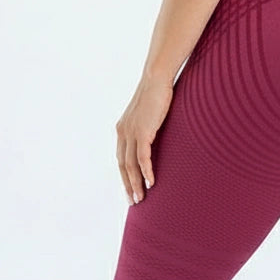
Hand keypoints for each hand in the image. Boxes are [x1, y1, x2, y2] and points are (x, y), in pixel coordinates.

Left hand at [115, 76, 172, 204]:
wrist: (156, 78)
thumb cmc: (157, 92)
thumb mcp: (149, 112)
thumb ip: (149, 125)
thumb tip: (157, 133)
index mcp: (123, 128)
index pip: (121, 158)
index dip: (125, 175)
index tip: (131, 189)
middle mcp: (123, 132)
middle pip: (122, 165)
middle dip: (128, 185)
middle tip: (134, 201)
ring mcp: (131, 132)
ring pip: (130, 165)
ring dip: (136, 183)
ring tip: (142, 197)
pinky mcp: (142, 132)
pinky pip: (142, 158)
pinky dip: (146, 171)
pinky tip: (151, 182)